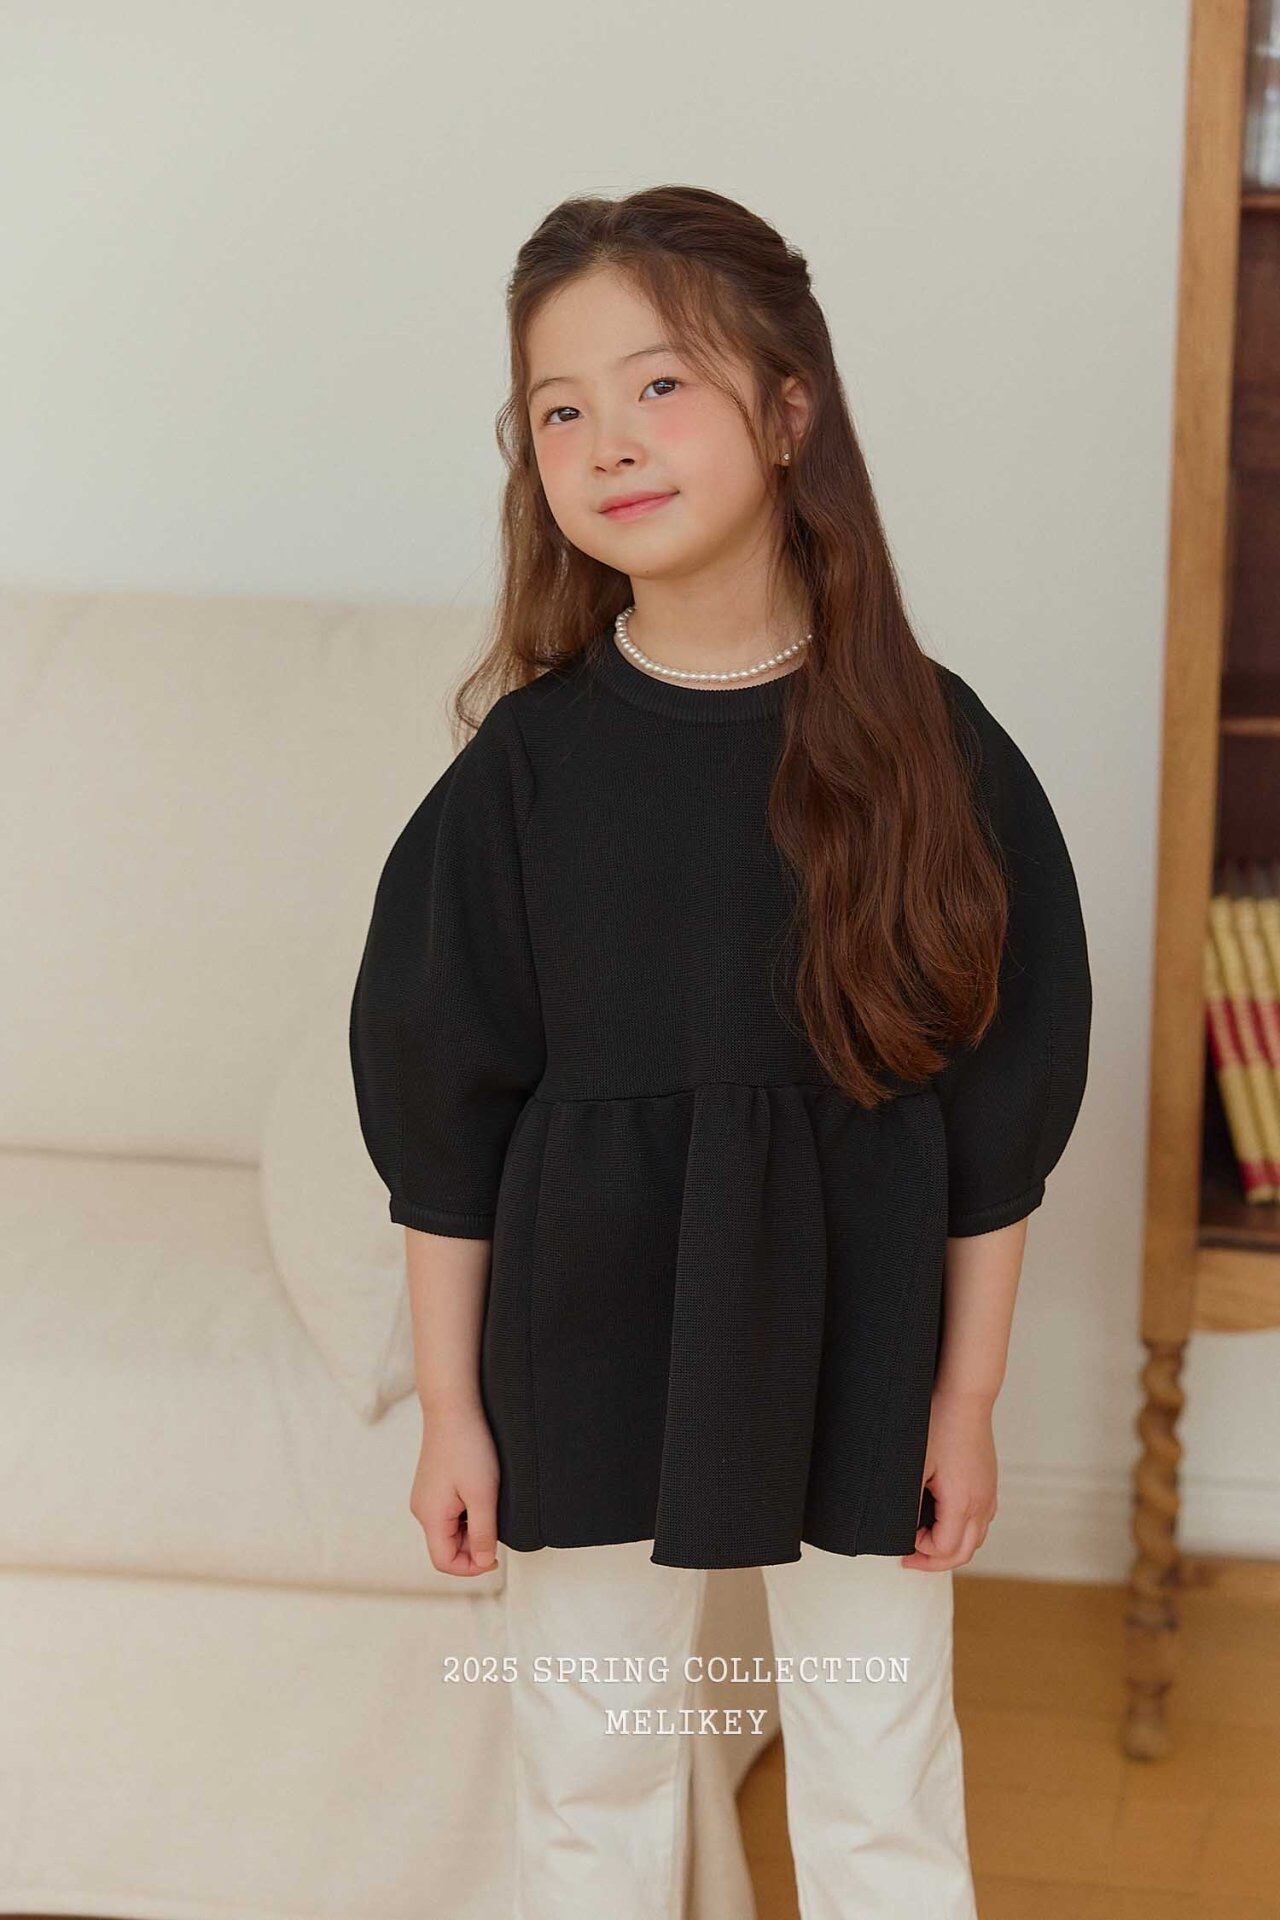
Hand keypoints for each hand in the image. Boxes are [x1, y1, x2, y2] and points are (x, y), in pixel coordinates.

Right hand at [410, 1398, 500, 1577]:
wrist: (453, 1408)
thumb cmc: (467, 1446)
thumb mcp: (483, 1495)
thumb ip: (483, 1533)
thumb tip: (483, 1562)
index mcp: (430, 1516)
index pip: (444, 1562)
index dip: (471, 1567)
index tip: (495, 1556)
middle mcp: (422, 1510)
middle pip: (446, 1547)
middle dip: (473, 1546)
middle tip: (497, 1526)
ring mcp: (425, 1497)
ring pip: (449, 1531)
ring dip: (472, 1528)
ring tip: (490, 1505)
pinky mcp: (432, 1485)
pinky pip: (448, 1513)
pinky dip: (466, 1513)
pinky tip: (481, 1494)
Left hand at [899, 1387, 997, 1571]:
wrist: (964, 1397)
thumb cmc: (938, 1424)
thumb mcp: (915, 1466)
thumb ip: (909, 1503)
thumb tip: (902, 1527)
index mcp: (962, 1503)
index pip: (946, 1550)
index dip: (922, 1553)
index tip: (902, 1543)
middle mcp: (982, 1503)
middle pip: (964, 1553)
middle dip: (936, 1561)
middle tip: (911, 1558)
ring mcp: (989, 1493)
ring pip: (976, 1538)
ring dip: (952, 1546)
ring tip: (925, 1539)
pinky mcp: (989, 1483)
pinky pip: (981, 1520)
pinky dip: (963, 1530)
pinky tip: (943, 1518)